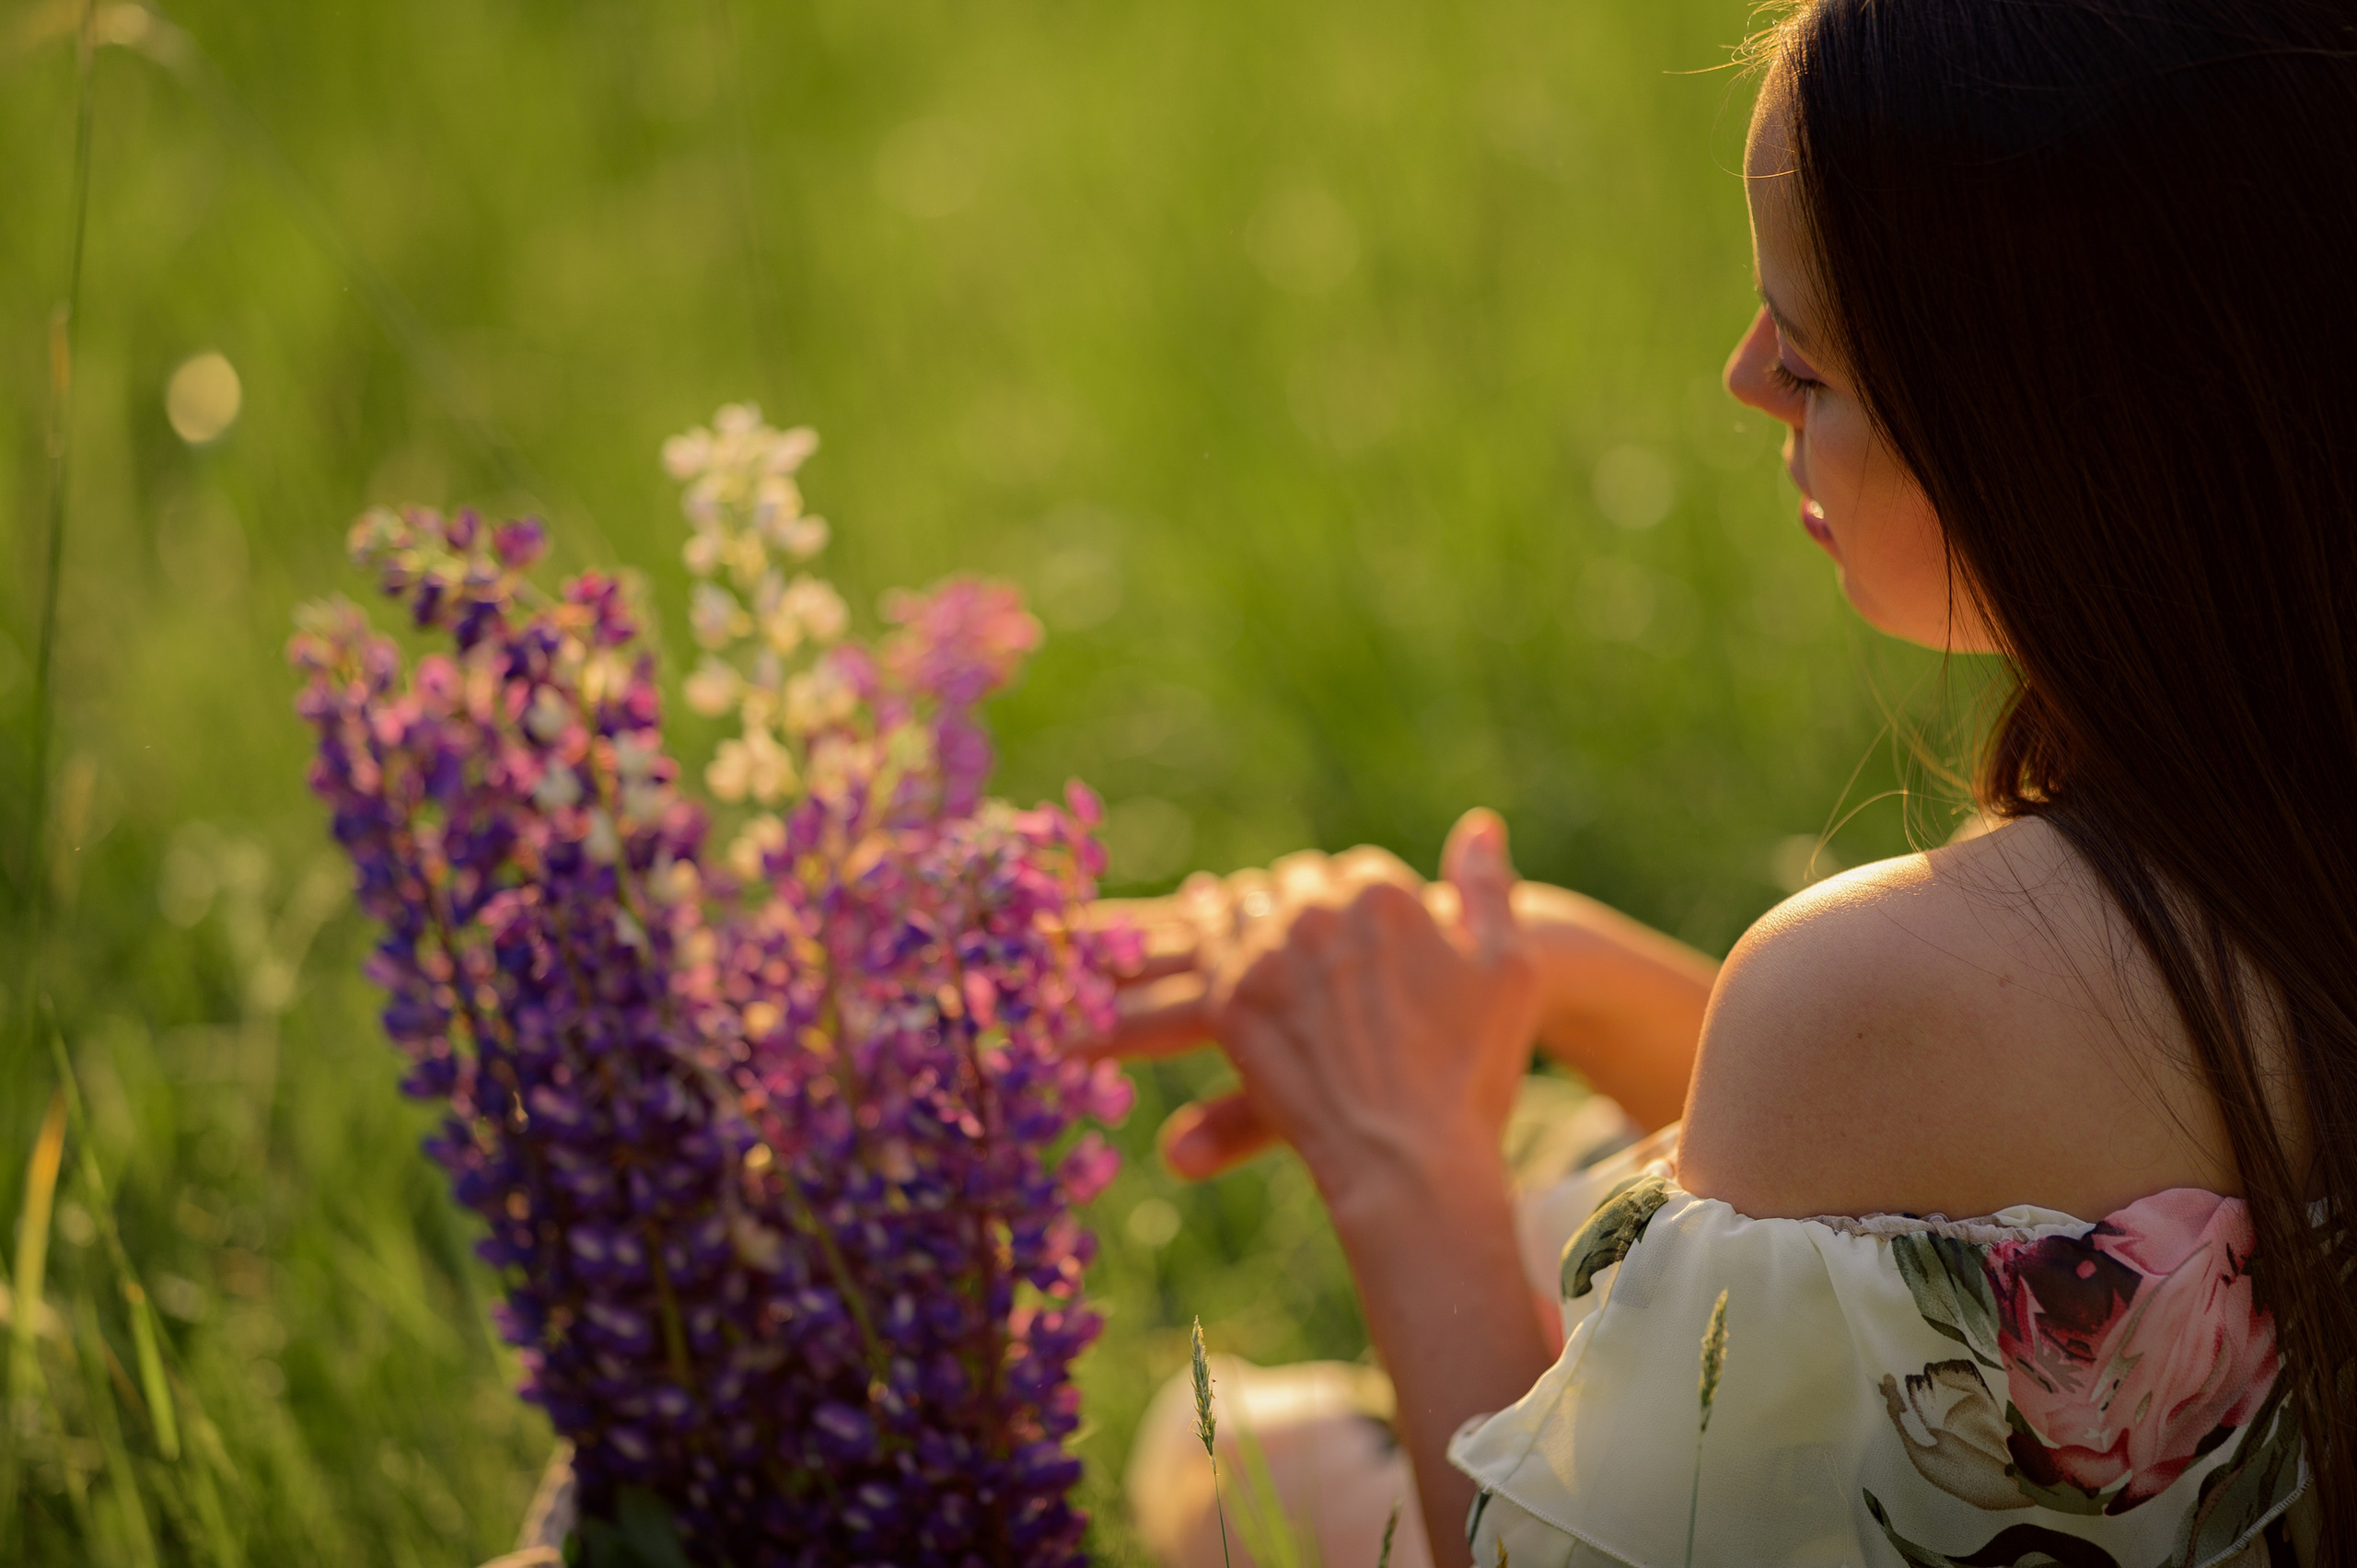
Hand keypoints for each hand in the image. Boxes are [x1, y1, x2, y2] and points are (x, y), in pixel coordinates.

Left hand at [1202, 809, 1539, 1209]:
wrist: (1408, 1159)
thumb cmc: (1470, 1071)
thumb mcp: (1509, 969)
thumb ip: (1488, 887)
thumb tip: (1478, 824)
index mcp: (1386, 893)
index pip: (1360, 871)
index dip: (1366, 903)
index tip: (1368, 937)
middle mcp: (1319, 910)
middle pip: (1300, 882)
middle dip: (1310, 904)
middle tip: (1315, 943)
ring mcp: (1267, 953)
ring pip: (1248, 904)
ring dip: (1256, 913)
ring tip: (1256, 931)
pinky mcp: (1228, 998)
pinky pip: (1207, 943)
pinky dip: (1209, 932)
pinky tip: (1211, 936)